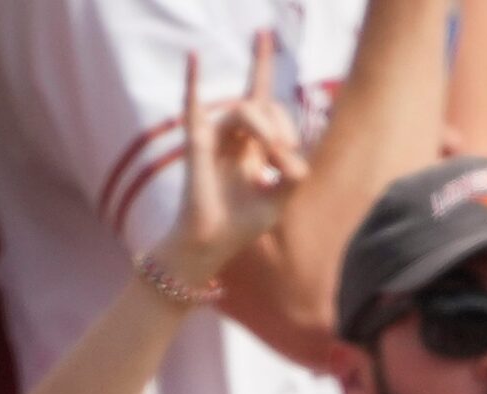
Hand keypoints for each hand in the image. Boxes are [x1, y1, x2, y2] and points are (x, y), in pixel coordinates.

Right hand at [153, 36, 309, 289]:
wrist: (213, 244)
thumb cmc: (243, 224)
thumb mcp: (280, 199)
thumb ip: (294, 175)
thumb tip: (293, 157)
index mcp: (254, 143)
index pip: (263, 99)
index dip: (269, 81)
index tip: (274, 70)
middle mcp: (234, 135)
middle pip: (262, 104)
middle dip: (282, 123)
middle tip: (286, 152)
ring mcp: (214, 136)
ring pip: (243, 109)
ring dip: (264, 123)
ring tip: (275, 149)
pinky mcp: (198, 144)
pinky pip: (192, 106)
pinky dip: (193, 80)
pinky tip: (194, 55)